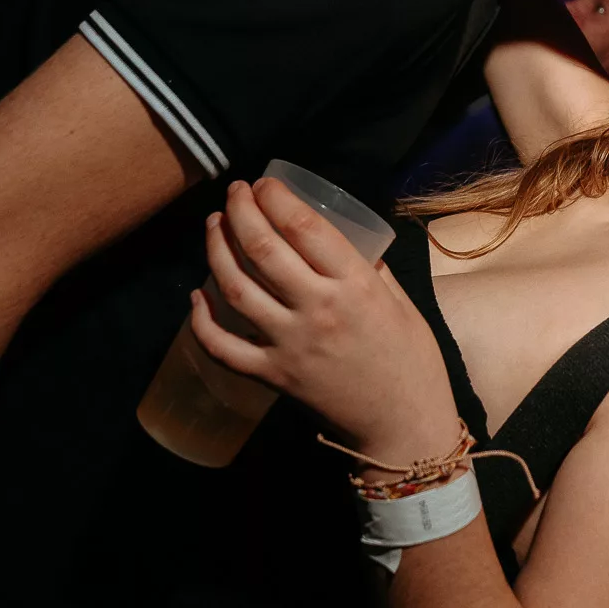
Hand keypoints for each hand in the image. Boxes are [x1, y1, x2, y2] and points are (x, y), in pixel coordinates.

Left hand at [191, 179, 460, 464]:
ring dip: (217, 250)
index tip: (264, 183)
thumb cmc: (412, 360)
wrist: (404, 424)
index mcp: (356, 286)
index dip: (276, 197)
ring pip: (236, 289)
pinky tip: (196, 295)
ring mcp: (291, 345)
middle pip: (263, 249)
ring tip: (214, 226)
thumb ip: (371, 269)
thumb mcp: (401, 302)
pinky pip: (224, 347)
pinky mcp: (274, 376)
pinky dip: (201, 321)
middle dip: (241, 211)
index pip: (304, 227)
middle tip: (235, 192)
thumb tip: (344, 238)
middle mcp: (319, 310)